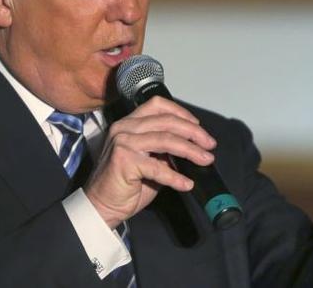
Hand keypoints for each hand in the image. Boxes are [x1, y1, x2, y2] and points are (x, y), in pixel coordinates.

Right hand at [84, 96, 215, 228]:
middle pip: (166, 121)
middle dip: (193, 132)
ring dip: (190, 150)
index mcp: (129, 123)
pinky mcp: (124, 160)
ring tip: (205, 160)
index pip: (157, 105)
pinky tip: (186, 184)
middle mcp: (124, 128)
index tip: (198, 126)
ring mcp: (122, 142)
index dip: (181, 112)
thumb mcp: (148, 160)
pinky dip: (176, 176)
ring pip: (165, 139)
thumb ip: (163, 150)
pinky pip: (158, 167)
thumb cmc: (124, 184)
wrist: (102, 206)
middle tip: (210, 145)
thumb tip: (191, 147)